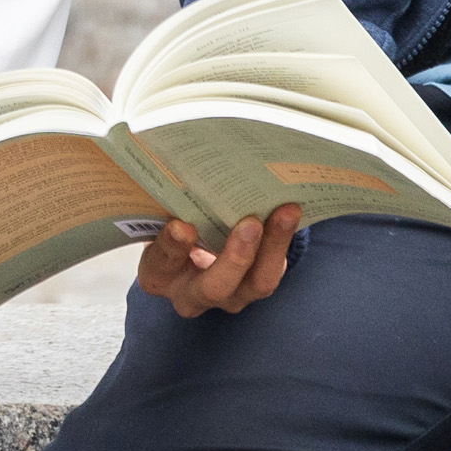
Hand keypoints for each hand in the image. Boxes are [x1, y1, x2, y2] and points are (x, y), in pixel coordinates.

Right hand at [137, 205, 300, 317]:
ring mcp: (230, 294)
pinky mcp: (257, 283)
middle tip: (250, 224)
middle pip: (215, 287)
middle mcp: (193, 293)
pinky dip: (283, 240)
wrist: (192, 240)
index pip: (162, 263)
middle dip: (235, 257)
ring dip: (273, 247)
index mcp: (159, 274)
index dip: (172, 247)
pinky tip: (291, 210)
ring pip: (257, 283)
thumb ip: (165, 199)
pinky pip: (274, 268)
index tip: (182, 226)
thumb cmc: (171, 220)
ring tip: (286, 212)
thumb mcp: (159, 214)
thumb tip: (170, 156)